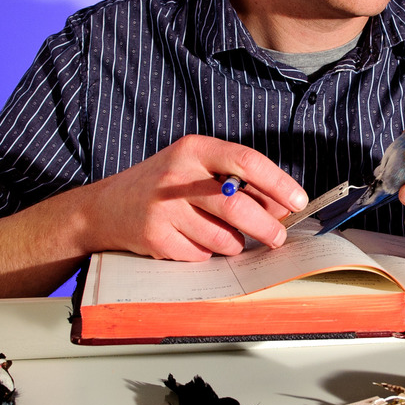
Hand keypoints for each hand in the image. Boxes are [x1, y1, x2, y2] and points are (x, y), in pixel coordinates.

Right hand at [78, 135, 306, 261]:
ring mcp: (164, 208)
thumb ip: (234, 181)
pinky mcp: (155, 237)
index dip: (277, 183)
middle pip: (237, 206)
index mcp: (194, 149)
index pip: (245, 161)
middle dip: (266, 227)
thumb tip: (280, 206)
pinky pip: (201, 255)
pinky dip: (207, 254)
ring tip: (225, 237)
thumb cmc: (163, 187)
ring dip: (234, 244)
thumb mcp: (195, 168)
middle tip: (277, 237)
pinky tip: (193, 242)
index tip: (298, 201)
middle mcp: (177, 175)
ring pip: (222, 237)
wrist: (106, 207)